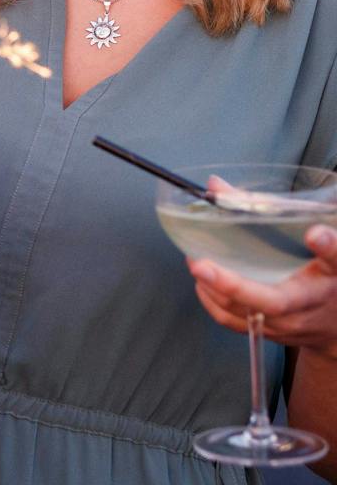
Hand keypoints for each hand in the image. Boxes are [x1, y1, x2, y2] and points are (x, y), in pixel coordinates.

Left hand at [189, 224, 336, 356]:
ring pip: (242, 315)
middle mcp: (303, 309)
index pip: (328, 265)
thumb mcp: (318, 246)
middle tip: (201, 263)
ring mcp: (283, 326)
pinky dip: (211, 301)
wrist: (335, 322)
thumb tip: (217, 186)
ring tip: (195, 262)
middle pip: (267, 303)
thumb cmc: (324, 276)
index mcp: (322, 282)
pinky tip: (202, 282)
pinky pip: (232, 322)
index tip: (312, 235)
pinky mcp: (266, 332)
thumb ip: (279, 213)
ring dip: (212, 289)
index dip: (322, 249)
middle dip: (230, 285)